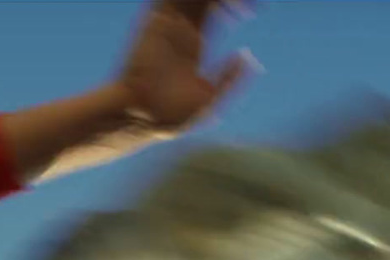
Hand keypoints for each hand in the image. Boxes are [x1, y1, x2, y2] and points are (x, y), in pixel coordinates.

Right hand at [117, 0, 253, 130]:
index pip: (215, 10)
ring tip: (228, 4)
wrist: (139, 117)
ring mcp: (168, 25)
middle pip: (204, 1)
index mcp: (193, 43)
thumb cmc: (171, 116)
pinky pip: (171, 0)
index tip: (250, 10)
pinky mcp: (156, 22)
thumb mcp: (209, 99)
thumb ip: (228, 78)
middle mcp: (180, 30)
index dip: (233, 5)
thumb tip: (246, 57)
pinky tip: (209, 4)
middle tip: (247, 3)